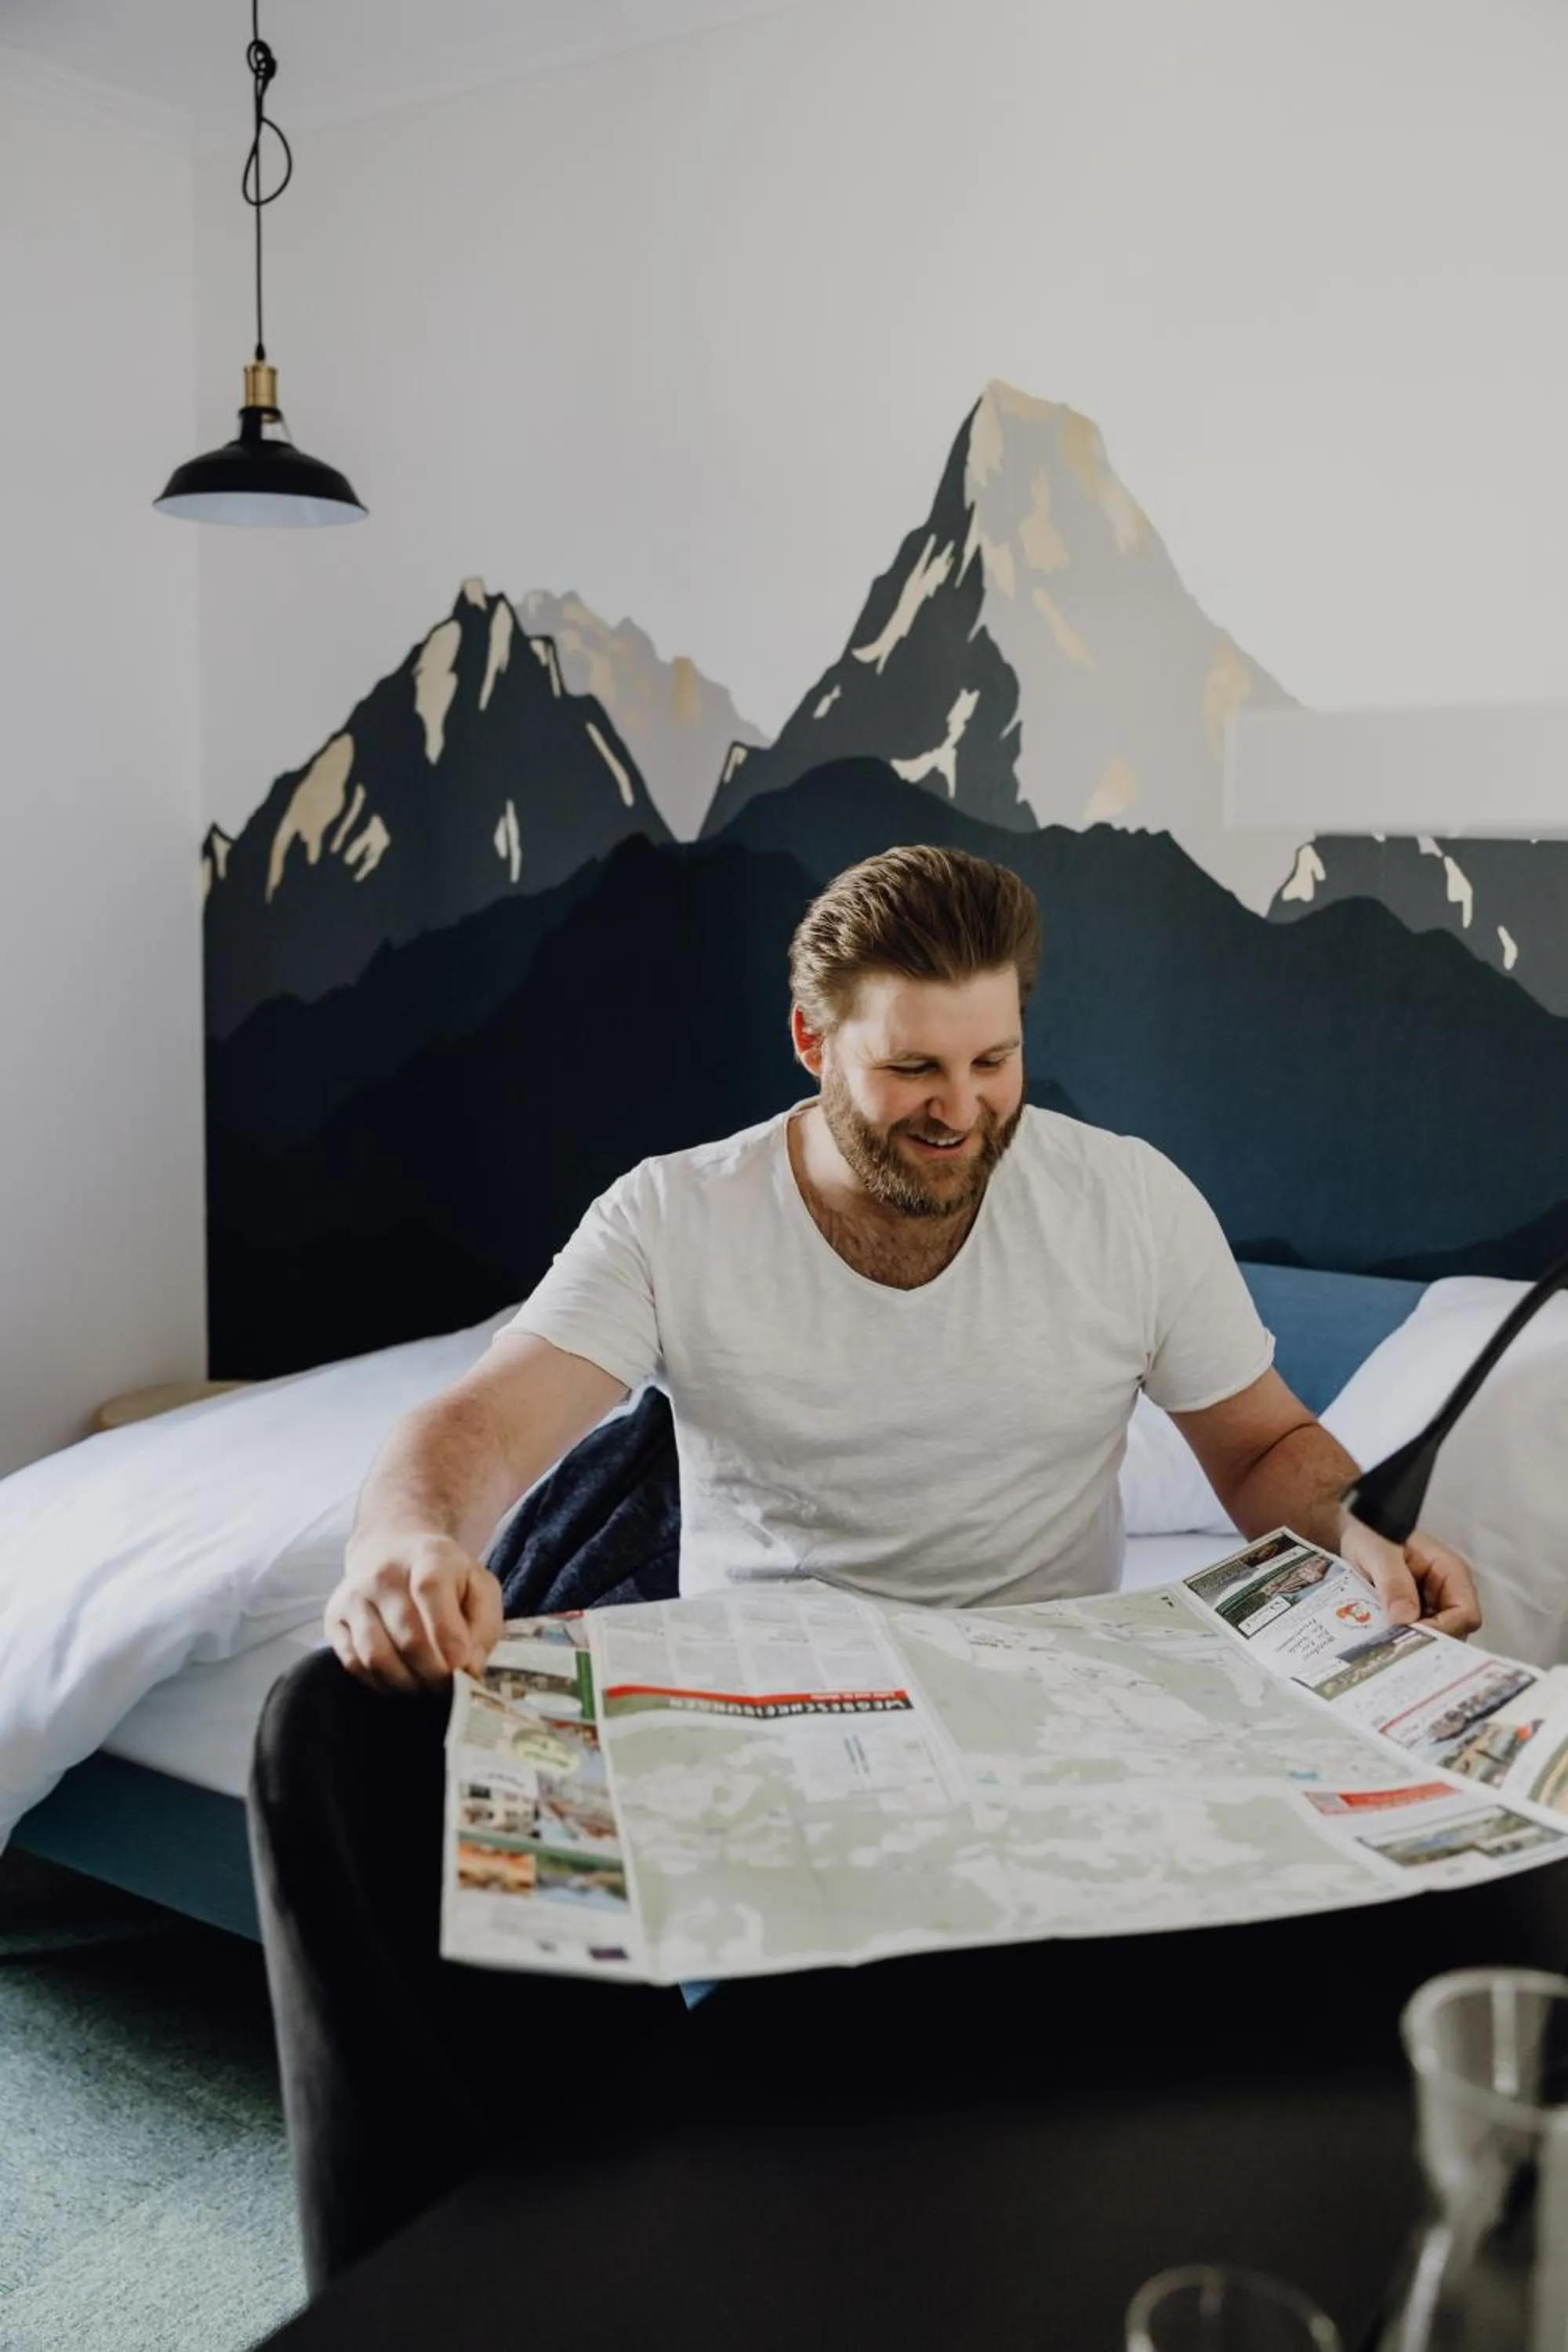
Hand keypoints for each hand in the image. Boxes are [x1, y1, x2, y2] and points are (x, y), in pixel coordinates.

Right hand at [325, 1534, 503, 1692]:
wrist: (393, 1550)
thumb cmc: (445, 1577)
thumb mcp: (479, 1586)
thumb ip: (484, 1623)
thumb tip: (469, 1666)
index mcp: (427, 1557)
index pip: (431, 1591)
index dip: (448, 1636)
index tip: (463, 1666)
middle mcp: (383, 1573)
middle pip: (407, 1637)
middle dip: (434, 1674)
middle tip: (450, 1688)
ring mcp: (353, 1596)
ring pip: (377, 1657)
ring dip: (407, 1684)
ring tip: (427, 1687)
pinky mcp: (333, 1618)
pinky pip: (354, 1664)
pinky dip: (381, 1683)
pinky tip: (402, 1680)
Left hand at [1338, 1516, 1481, 1639]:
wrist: (1359, 1534)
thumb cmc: (1374, 1534)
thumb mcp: (1379, 1553)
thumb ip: (1393, 1581)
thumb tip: (1404, 1617)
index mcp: (1451, 1571)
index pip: (1465, 1613)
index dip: (1443, 1630)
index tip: (1412, 1638)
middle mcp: (1448, 1591)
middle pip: (1454, 1631)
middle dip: (1426, 1641)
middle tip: (1394, 1647)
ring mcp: (1433, 1604)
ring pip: (1434, 1638)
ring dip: (1411, 1643)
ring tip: (1384, 1645)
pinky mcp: (1417, 1614)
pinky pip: (1416, 1635)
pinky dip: (1401, 1640)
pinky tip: (1381, 1640)